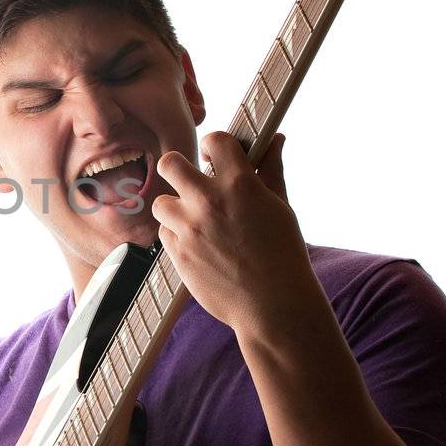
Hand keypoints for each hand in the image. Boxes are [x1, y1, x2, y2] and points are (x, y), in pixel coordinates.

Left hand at [152, 131, 320, 336]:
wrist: (273, 305)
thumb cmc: (284, 255)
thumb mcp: (281, 207)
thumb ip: (271, 170)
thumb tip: (275, 140)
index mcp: (241, 184)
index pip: (215, 140)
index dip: (214, 145)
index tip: (215, 156)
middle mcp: (210, 201)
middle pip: (170, 163)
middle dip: (179, 169)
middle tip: (191, 182)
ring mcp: (190, 228)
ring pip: (161, 203)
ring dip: (175, 208)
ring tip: (196, 221)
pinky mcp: (177, 253)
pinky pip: (164, 233)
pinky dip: (176, 236)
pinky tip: (199, 246)